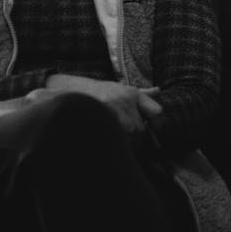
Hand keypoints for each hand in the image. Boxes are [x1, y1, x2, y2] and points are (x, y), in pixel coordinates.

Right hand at [31, 74, 161, 134]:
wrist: (72, 91)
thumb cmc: (100, 92)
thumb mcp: (121, 89)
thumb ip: (142, 94)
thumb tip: (158, 90)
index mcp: (133, 94)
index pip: (157, 112)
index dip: (158, 125)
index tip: (154, 131)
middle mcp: (125, 100)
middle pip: (141, 129)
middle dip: (137, 139)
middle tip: (127, 140)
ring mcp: (114, 109)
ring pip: (131, 136)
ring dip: (126, 142)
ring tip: (117, 140)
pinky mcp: (104, 117)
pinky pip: (117, 137)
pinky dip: (116, 142)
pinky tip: (109, 139)